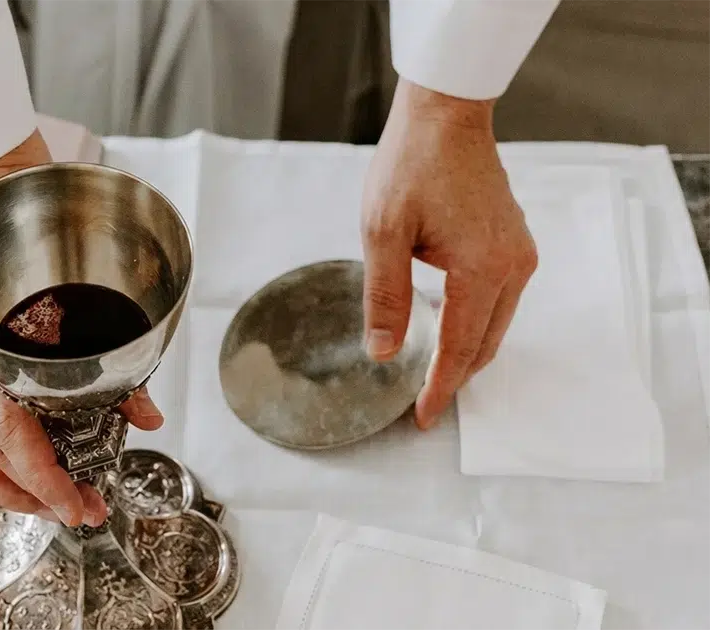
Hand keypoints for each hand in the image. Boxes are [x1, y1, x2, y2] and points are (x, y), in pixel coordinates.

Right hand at [0, 131, 164, 526]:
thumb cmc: (40, 240)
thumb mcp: (83, 297)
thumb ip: (113, 359)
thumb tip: (146, 416)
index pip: (10, 434)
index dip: (44, 481)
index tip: (78, 506)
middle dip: (29, 495)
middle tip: (74, 512)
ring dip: (2, 486)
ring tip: (45, 503)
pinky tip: (19, 468)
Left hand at [361, 80, 537, 428]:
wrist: (445, 116)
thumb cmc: (411, 166)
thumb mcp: (383, 233)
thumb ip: (386, 297)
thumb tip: (385, 352)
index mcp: (482, 269)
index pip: (461, 348)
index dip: (441, 387)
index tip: (422, 418)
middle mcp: (512, 266)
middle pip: (485, 342)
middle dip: (456, 377)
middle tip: (424, 405)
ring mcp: (519, 252)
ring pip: (496, 324)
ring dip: (467, 351)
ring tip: (434, 374)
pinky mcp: (515, 242)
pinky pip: (499, 299)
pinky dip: (476, 323)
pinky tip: (449, 329)